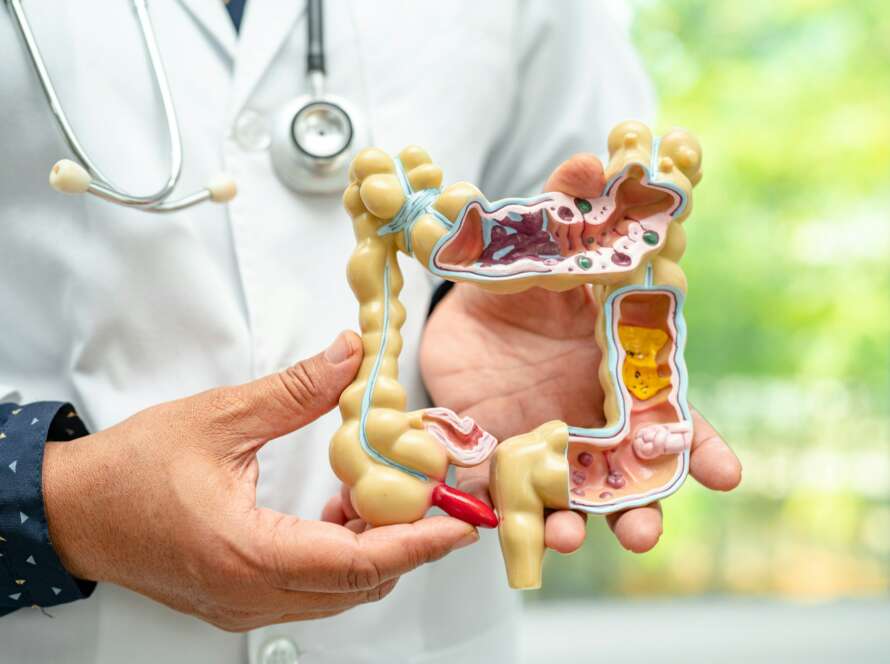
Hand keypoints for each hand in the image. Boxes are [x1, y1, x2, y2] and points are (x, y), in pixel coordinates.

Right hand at [43, 331, 477, 630]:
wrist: (72, 510)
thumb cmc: (129, 470)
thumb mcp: (219, 418)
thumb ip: (294, 391)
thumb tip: (350, 358)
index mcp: (248, 554)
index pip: (358, 562)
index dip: (417, 544)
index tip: (458, 526)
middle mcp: (251, 592)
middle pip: (358, 583)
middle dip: (405, 541)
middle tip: (431, 495)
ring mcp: (243, 603)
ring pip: (337, 591)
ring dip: (372, 548)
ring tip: (383, 494)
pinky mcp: (236, 598)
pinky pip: (309, 588)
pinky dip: (338, 555)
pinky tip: (336, 510)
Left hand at [420, 154, 741, 554]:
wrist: (465, 316)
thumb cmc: (518, 281)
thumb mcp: (535, 247)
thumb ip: (564, 211)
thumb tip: (592, 158)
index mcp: (622, 366)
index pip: (670, 408)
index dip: (698, 442)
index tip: (724, 474)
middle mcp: (599, 412)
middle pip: (633, 469)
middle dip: (646, 503)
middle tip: (646, 531)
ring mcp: (557, 440)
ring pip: (582, 495)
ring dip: (582, 524)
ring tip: (570, 540)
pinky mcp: (511, 458)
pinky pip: (520, 498)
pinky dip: (519, 516)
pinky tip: (513, 528)